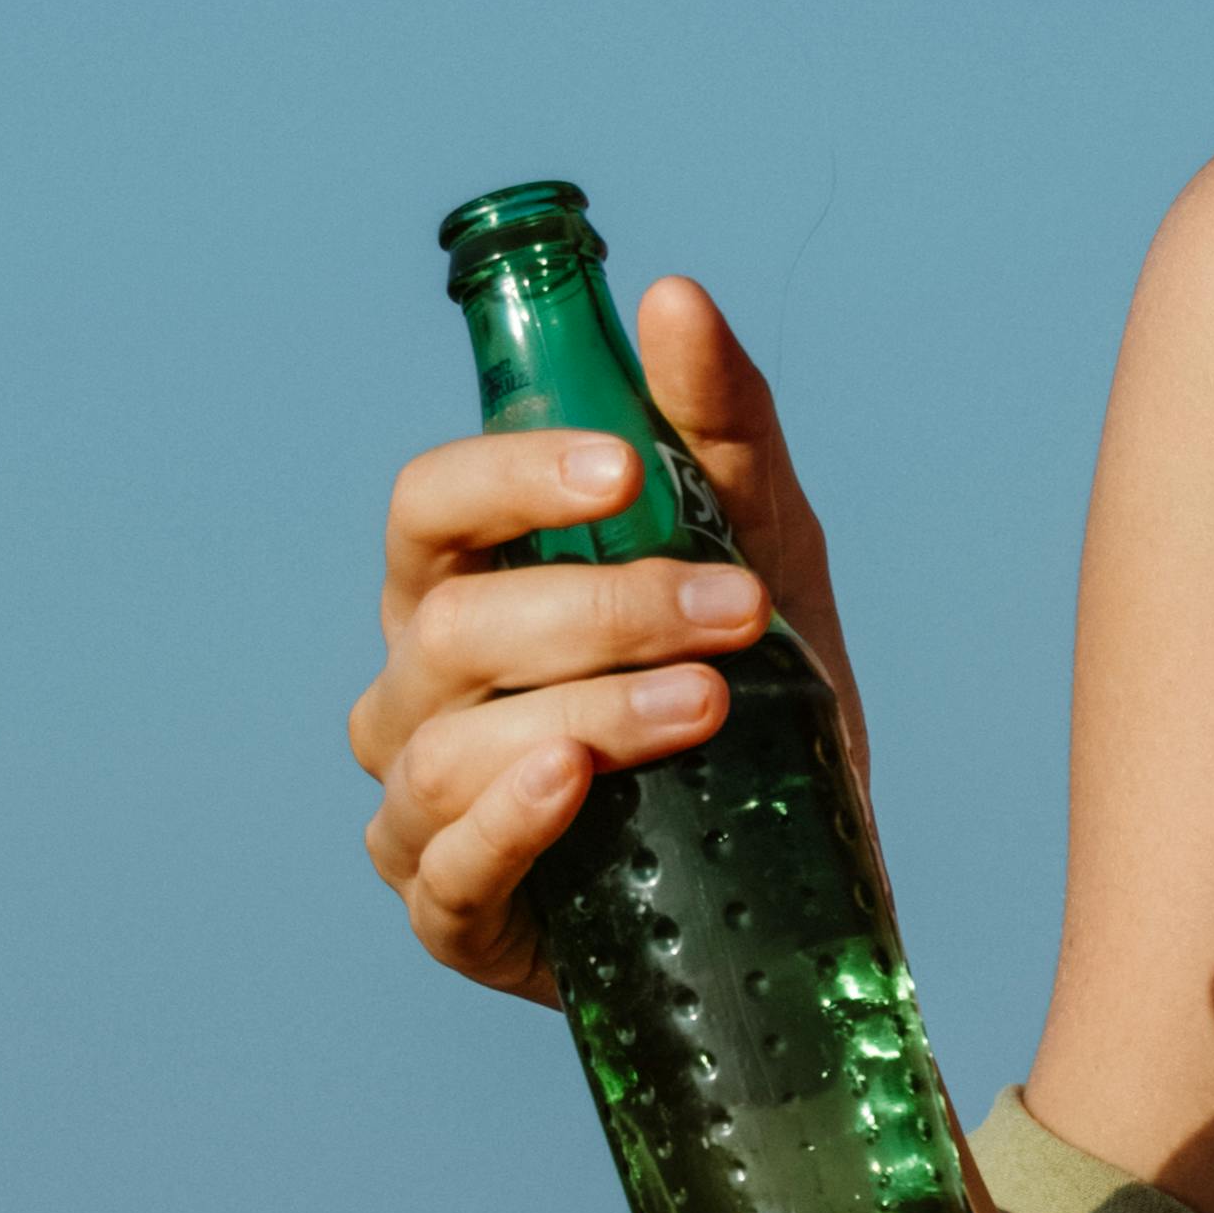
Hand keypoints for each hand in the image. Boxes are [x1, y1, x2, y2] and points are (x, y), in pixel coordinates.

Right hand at [350, 276, 859, 999]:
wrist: (797, 878)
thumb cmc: (754, 696)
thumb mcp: (765, 548)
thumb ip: (720, 429)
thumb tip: (675, 301)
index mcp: (461, 584)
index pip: (429, 505)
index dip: (508, 479)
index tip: (623, 469)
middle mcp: (416, 690)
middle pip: (453, 626)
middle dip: (603, 609)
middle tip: (733, 609)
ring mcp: (420, 806)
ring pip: (451, 745)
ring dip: (591, 709)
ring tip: (706, 703)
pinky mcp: (452, 912)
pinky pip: (450, 866)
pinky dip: (511, 821)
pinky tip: (575, 783)